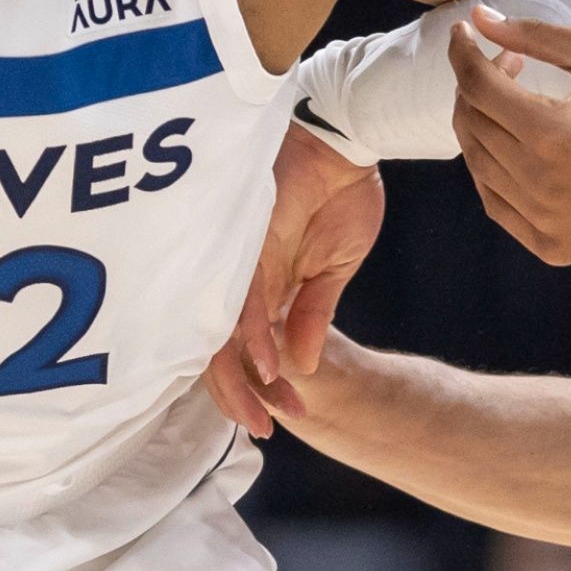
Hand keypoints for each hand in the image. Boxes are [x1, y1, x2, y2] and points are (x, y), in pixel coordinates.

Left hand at [207, 124, 382, 436]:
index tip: (284, 417)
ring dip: (243, 379)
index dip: (259, 387)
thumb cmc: (339, 192)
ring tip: (261, 415)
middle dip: (242, 396)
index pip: (247, 348)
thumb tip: (301, 366)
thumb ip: (313, 314)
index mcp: (263, 286)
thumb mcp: (335, 268)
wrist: (347, 140)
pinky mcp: (248, 242)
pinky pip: (243, 298)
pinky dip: (253, 337)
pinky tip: (266, 367)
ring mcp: (242, 262)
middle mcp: (243, 278)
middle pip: (223, 349)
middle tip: (263, 430)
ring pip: (224, 332)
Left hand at [450, 12, 570, 264]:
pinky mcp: (551, 245)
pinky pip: (496, 204)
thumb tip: (479, 18)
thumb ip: (536, 35)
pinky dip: (491, 170)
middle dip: (476, 84)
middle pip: (472, 123)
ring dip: (482, 124)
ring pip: (478, 164)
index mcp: (553, 132)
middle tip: (504, 64)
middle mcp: (541, 182)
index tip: (463, 33)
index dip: (462, 53)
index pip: (477, 85)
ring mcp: (544, 221)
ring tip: (511, 101)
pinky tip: (511, 145)